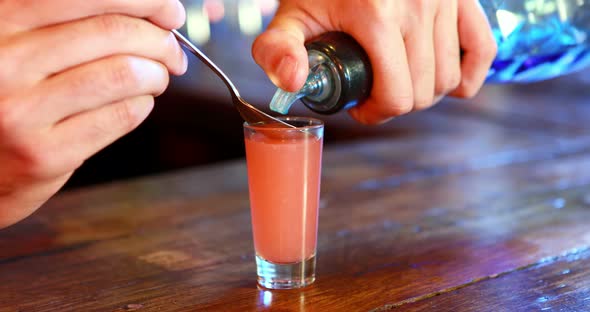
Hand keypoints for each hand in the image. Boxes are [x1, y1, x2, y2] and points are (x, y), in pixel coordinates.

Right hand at [0, 0, 187, 227]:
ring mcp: (21, 111)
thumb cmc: (7, 94)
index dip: (146, 0)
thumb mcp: (20, 42)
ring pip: (124, 74)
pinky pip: (121, 116)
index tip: (170, 11)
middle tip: (172, 52)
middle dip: (160, 40)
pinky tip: (137, 102)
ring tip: (155, 78)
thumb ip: (71, 20)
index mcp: (0, 20)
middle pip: (113, 32)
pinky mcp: (44, 154)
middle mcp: (4, 61)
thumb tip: (151, 9)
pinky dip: (143, 104)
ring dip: (156, 74)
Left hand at [252, 0, 496, 123]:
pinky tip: (449, 83)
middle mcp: (417, 6)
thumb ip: (277, 50)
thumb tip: (293, 84)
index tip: (359, 107)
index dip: (376, 113)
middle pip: (424, 92)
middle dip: (397, 104)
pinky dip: (468, 74)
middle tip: (374, 95)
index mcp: (376, 15)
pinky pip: (482, 47)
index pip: (396, 95)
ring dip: (425, 92)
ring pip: (450, 77)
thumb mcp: (289, 16)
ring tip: (398, 82)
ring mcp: (443, 0)